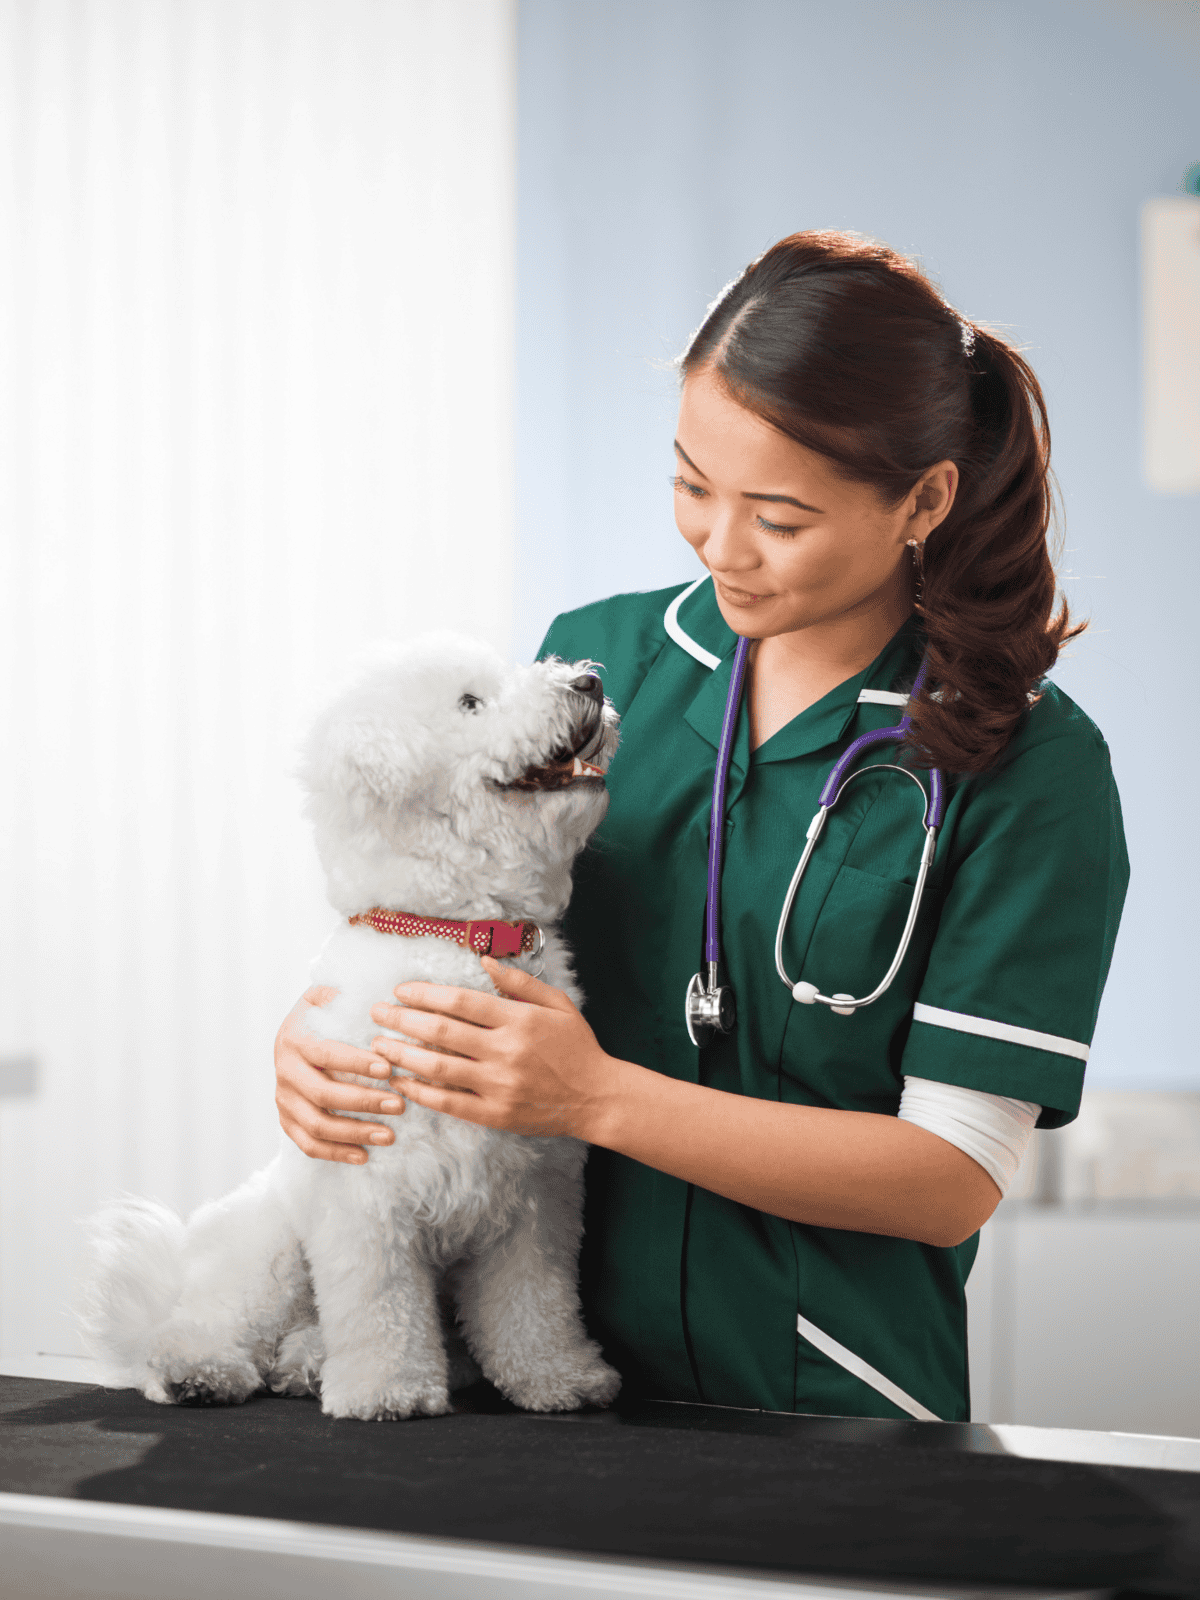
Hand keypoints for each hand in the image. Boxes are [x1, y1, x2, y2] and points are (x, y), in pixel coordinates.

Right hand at [275, 987, 405, 1164]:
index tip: (389, 1069)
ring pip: (316, 1125)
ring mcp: (283, 1098)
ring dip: (354, 1133)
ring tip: (389, 1136)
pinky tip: (363, 1155)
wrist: (294, 1031)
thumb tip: (383, 1001)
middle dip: (364, 1102)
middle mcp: (284, 1070)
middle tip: (399, 1105)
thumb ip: (347, 995)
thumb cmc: (323, 1012)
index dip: (357, 1063)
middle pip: (323, 1094)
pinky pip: (308, 1144)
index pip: (327, 1053)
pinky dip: (335, 1153)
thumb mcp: (329, 994)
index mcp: (295, 1037)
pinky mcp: (287, 1120)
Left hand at [368, 958, 620, 1139]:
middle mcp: (505, 1051)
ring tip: (378, 1045)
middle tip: (377, 1012)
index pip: (460, 1001)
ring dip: (402, 1054)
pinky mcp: (494, 1114)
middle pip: (440, 1031)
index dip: (424, 993)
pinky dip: (419, 1091)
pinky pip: (447, 1102)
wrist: (597, 1098)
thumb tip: (484, 961)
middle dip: (401, 1019)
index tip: (401, 991)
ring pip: (437, 1067)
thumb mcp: (557, 1004)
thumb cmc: (577, 1047)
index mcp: (518, 1019)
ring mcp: (498, 1085)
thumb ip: (520, 982)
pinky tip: (400, 1081)